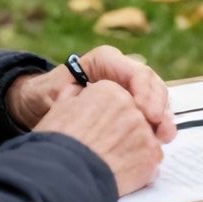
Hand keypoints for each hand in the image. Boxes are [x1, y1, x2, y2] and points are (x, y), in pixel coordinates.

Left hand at [8, 45, 177, 142]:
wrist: (38, 104)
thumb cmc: (44, 95)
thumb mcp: (51, 93)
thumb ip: (69, 96)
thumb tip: (86, 100)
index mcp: (104, 61)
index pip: (135, 71)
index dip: (146, 92)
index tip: (146, 114)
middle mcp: (121, 70)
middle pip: (151, 83)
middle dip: (159, 106)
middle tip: (161, 130)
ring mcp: (128, 86)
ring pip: (156, 96)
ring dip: (163, 117)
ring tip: (164, 136)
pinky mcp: (130, 102)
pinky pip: (150, 110)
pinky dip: (156, 124)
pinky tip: (158, 140)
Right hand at [33, 80, 166, 195]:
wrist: (65, 179)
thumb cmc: (57, 146)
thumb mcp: (58, 111)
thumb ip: (72, 96)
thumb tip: (76, 92)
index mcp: (110, 91)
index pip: (117, 97)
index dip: (107, 114)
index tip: (98, 128)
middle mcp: (133, 107)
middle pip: (133, 115)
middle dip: (122, 129)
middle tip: (105, 146)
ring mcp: (145, 132)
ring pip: (144, 137)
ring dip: (132, 147)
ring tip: (111, 160)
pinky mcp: (152, 156)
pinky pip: (152, 157)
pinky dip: (140, 165)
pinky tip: (122, 172)